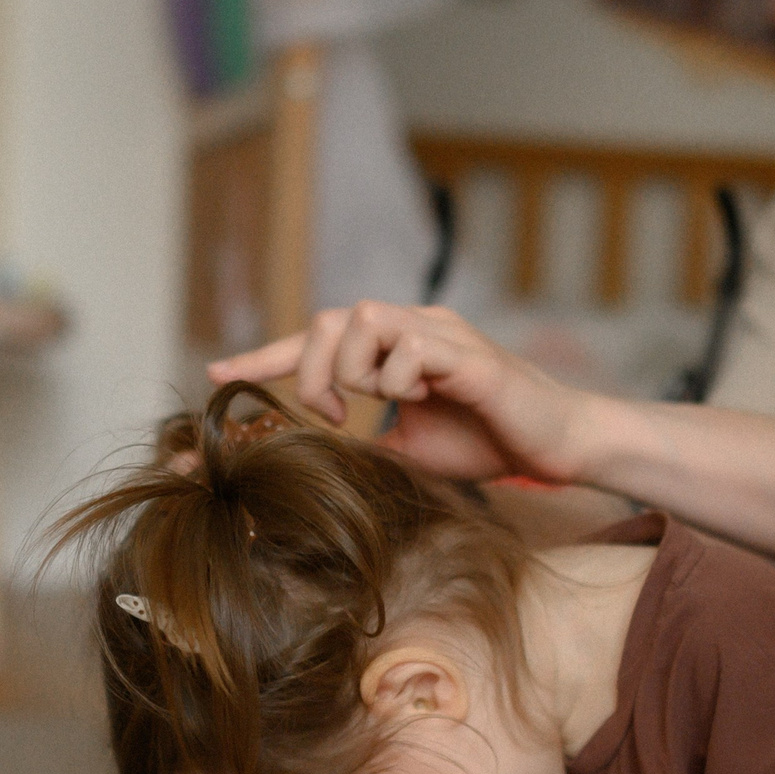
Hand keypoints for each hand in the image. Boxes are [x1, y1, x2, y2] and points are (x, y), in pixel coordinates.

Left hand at [207, 302, 595, 482]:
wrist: (556, 444)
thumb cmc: (488, 441)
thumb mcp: (409, 448)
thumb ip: (365, 440)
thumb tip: (313, 455)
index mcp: (395, 345)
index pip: (319, 339)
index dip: (266, 358)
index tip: (218, 376)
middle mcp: (413, 325)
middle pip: (332, 318)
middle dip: (313, 372)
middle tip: (333, 416)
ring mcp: (440, 332)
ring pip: (365, 318)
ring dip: (358, 371)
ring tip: (387, 404)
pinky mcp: (467, 352)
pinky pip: (409, 348)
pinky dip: (400, 380)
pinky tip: (423, 401)